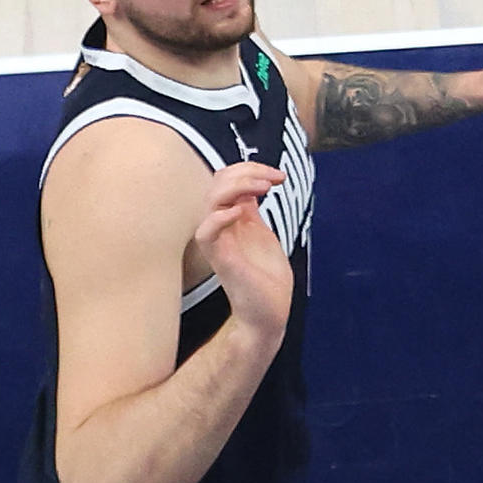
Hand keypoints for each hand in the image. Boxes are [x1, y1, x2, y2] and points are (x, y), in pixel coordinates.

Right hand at [196, 162, 292, 336]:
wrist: (269, 313)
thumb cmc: (265, 278)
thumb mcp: (262, 234)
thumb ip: (253, 211)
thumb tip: (253, 185)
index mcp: (231, 219)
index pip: (225, 181)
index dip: (248, 169)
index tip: (277, 176)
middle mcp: (221, 227)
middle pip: (216, 184)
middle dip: (246, 172)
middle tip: (274, 179)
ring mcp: (219, 243)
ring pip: (209, 202)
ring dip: (236, 186)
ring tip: (263, 187)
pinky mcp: (221, 260)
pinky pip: (205, 233)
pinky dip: (219, 217)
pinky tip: (242, 210)